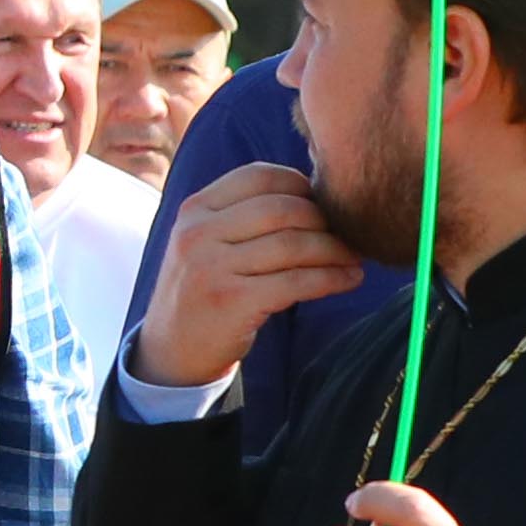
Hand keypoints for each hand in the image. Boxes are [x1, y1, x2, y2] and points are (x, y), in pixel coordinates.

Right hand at [131, 166, 368, 389]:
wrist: (171, 349)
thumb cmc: (203, 290)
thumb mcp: (204, 241)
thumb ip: (241, 215)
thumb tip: (317, 194)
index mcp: (194, 209)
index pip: (259, 176)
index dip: (301, 185)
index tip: (324, 205)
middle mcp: (198, 233)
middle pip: (283, 209)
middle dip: (326, 220)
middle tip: (350, 234)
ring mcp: (211, 267)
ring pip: (293, 245)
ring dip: (335, 250)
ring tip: (355, 258)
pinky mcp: (231, 301)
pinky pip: (296, 282)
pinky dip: (331, 278)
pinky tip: (348, 279)